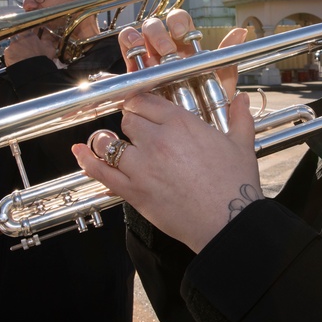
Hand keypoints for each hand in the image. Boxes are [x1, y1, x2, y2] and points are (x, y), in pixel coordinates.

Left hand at [4, 28, 58, 64]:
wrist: (33, 70)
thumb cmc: (42, 59)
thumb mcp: (50, 49)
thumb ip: (46, 42)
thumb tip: (44, 41)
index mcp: (30, 36)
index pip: (27, 34)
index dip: (28, 41)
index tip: (29, 46)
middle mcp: (20, 38)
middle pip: (19, 41)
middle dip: (21, 46)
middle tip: (25, 54)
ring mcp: (13, 45)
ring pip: (13, 47)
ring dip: (16, 52)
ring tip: (20, 60)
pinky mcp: (7, 52)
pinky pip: (8, 54)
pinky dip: (11, 58)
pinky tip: (16, 63)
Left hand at [72, 91, 261, 253]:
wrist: (227, 221)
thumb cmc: (235, 184)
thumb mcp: (241, 145)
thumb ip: (240, 118)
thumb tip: (243, 100)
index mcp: (181, 123)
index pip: (146, 101)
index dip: (140, 103)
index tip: (139, 107)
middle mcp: (157, 139)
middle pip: (128, 120)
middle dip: (130, 124)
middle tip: (136, 133)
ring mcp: (142, 165)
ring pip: (110, 143)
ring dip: (109, 142)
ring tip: (109, 144)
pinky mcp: (133, 190)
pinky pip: (100, 171)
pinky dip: (86, 160)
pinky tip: (79, 153)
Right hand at [119, 9, 246, 96]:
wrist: (188, 131)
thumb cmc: (204, 106)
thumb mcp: (220, 83)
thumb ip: (228, 56)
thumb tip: (241, 31)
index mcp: (185, 46)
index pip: (179, 21)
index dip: (178, 22)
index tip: (181, 33)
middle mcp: (164, 49)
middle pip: (156, 26)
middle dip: (159, 33)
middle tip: (166, 50)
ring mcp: (147, 59)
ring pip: (137, 35)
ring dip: (138, 37)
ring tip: (144, 50)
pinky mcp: (133, 71)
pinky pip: (126, 54)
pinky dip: (126, 49)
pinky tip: (131, 54)